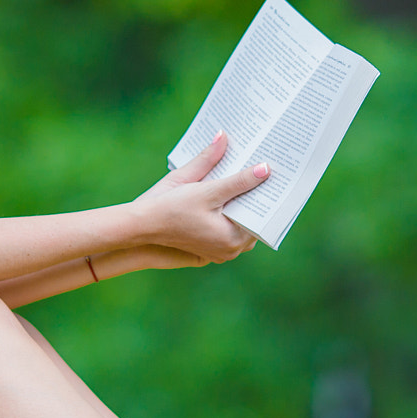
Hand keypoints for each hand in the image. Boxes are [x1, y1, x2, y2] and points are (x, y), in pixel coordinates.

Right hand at [135, 132, 266, 262]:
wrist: (143, 224)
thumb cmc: (173, 208)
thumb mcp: (207, 189)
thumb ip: (237, 178)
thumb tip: (264, 166)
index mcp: (233, 239)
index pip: (262, 215)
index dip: (267, 194)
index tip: (274, 175)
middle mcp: (230, 250)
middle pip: (254, 220)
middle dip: (257, 197)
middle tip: (265, 172)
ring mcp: (220, 251)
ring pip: (242, 224)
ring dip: (244, 204)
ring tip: (249, 179)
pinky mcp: (210, 247)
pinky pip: (230, 227)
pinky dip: (232, 212)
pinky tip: (230, 192)